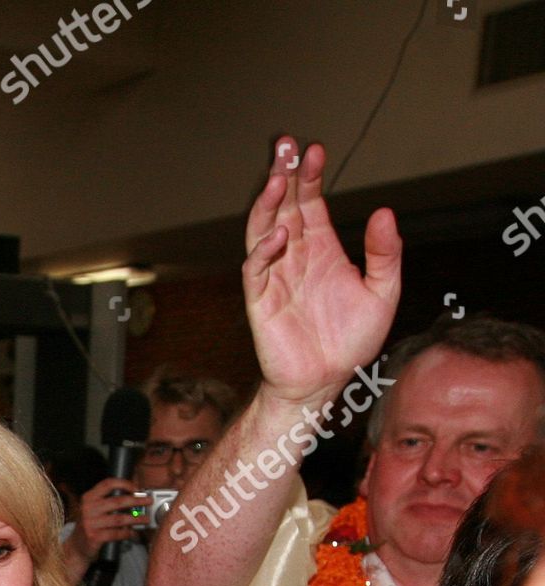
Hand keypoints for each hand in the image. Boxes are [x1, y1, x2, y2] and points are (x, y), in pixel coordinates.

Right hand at [62, 476, 138, 575]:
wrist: (76, 548)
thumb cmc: (90, 526)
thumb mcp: (93, 510)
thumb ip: (108, 502)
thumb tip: (134, 496)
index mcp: (88, 498)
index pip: (108, 484)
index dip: (124, 484)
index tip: (136, 488)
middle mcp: (88, 508)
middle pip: (117, 501)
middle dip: (136, 500)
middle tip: (148, 501)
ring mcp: (90, 523)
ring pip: (119, 518)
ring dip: (136, 518)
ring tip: (145, 519)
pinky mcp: (94, 537)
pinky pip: (117, 533)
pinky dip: (128, 533)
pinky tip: (134, 533)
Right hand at [244, 137, 401, 405]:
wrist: (326, 382)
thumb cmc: (351, 341)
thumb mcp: (383, 292)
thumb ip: (385, 254)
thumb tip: (384, 213)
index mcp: (321, 248)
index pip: (309, 201)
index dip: (309, 176)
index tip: (315, 150)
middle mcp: (294, 256)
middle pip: (282, 205)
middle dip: (282, 175)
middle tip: (285, 145)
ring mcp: (275, 276)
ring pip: (262, 229)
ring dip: (265, 203)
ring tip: (274, 177)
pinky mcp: (260, 302)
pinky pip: (256, 270)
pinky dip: (265, 250)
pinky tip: (281, 234)